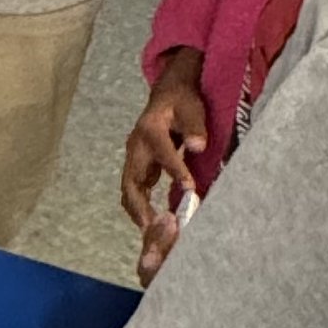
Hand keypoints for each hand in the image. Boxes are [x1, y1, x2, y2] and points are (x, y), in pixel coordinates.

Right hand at [122, 52, 208, 234]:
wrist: (167, 94)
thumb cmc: (181, 101)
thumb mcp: (191, 108)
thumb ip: (194, 127)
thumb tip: (199, 146)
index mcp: (150, 130)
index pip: (163, 153)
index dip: (175, 171)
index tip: (190, 189)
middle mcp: (136, 146)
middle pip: (131, 180)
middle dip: (140, 205)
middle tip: (152, 228)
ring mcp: (134, 157)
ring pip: (128, 189)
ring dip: (137, 211)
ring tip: (150, 233)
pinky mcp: (137, 166)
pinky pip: (134, 190)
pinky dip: (139, 207)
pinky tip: (150, 223)